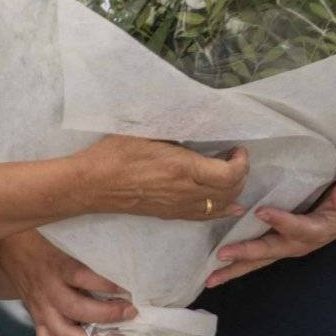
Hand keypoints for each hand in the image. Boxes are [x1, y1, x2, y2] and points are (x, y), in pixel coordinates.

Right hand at [0, 232, 133, 335]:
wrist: (10, 247)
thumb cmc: (44, 243)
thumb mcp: (66, 244)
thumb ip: (87, 261)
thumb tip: (117, 279)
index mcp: (57, 268)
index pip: (84, 278)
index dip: (106, 286)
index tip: (127, 292)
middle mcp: (48, 291)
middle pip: (77, 309)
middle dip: (107, 315)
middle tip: (130, 314)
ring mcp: (41, 308)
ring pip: (64, 331)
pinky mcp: (37, 318)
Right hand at [75, 135, 248, 221]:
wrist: (93, 184)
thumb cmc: (116, 153)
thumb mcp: (148, 131)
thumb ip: (176, 129)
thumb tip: (198, 119)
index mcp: (183, 168)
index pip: (229, 174)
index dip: (241, 162)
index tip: (238, 148)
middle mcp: (186, 192)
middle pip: (230, 191)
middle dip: (241, 174)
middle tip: (235, 157)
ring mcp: (178, 207)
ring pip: (220, 206)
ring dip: (233, 191)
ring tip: (231, 175)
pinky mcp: (170, 214)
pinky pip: (204, 216)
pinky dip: (222, 210)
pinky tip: (230, 206)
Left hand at [206, 180, 335, 287]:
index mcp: (318, 230)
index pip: (298, 227)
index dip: (281, 221)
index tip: (261, 211)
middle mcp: (299, 243)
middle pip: (271, 250)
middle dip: (246, 253)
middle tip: (222, 255)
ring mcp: (288, 247)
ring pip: (259, 259)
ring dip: (235, 268)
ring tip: (210, 278)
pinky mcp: (279, 244)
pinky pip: (256, 257)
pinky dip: (237, 264)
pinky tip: (216, 269)